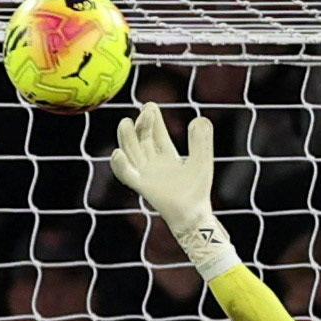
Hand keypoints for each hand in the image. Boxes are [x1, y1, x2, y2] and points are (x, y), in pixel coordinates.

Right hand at [110, 101, 215, 233]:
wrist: (193, 215)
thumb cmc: (197, 191)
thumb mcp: (202, 162)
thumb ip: (201, 142)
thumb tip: (200, 118)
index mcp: (165, 156)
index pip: (155, 133)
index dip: (152, 120)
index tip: (150, 105)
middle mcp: (152, 163)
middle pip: (141, 139)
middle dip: (142, 125)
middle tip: (146, 111)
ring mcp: (144, 174)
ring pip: (130, 152)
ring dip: (126, 137)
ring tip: (126, 122)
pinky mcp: (141, 186)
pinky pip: (126, 175)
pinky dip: (120, 165)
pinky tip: (117, 153)